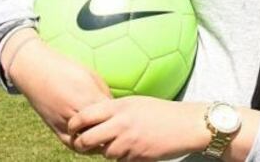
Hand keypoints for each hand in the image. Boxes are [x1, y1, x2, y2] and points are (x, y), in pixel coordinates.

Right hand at [6, 31, 111, 149]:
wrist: (36, 71)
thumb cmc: (66, 68)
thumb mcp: (91, 76)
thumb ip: (103, 94)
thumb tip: (115, 108)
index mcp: (89, 98)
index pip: (112, 117)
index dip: (122, 119)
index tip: (128, 120)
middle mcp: (77, 113)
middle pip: (101, 131)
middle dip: (112, 132)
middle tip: (121, 133)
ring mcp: (65, 123)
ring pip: (88, 142)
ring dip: (98, 142)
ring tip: (108, 139)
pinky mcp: (55, 129)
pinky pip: (72, 144)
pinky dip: (83, 146)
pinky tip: (91, 143)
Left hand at [67, 97, 207, 160]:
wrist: (187, 125)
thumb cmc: (161, 112)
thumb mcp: (135, 103)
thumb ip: (114, 111)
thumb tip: (92, 119)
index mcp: (120, 107)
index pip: (85, 116)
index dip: (73, 124)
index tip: (72, 129)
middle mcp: (121, 124)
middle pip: (87, 139)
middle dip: (82, 144)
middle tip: (82, 144)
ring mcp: (129, 142)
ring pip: (105, 152)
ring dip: (108, 150)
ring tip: (122, 142)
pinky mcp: (137, 156)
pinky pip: (121, 160)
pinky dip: (124, 156)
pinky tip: (137, 147)